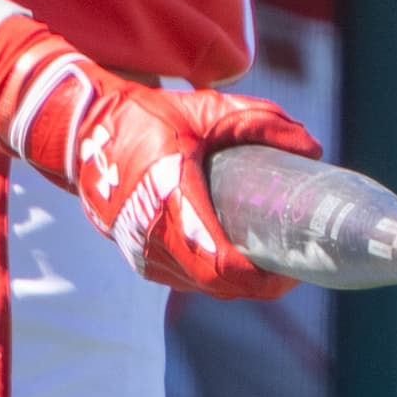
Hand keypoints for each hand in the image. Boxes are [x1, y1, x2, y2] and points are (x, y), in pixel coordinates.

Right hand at [0, 22, 320, 296]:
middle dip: (260, 283)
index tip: (293, 262)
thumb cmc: (147, 118)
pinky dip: (215, 274)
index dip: (261, 275)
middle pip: (219, 284)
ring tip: (272, 256)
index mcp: (171, 199)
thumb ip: (260, 122)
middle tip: (293, 261)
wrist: (83, 134)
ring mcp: (143, 253)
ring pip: (204, 286)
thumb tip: (313, 148)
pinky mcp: (140, 258)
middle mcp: (154, 237)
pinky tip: (237, 255)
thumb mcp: (206, 110)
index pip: (220, 263)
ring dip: (239, 281)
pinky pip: (187, 279)